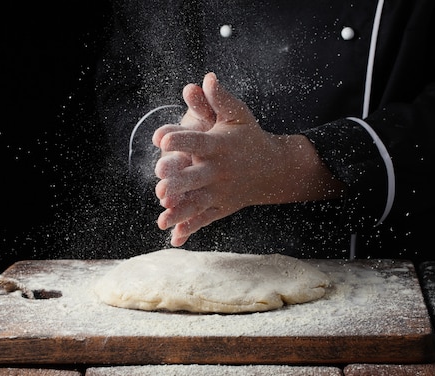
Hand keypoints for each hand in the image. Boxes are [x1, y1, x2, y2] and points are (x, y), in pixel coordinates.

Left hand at [152, 73, 342, 245]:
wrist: (273, 169)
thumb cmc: (248, 137)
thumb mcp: (238, 116)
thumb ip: (220, 100)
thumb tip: (206, 78)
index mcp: (220, 146)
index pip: (199, 140)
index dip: (181, 138)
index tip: (161, 137)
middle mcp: (220, 170)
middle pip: (197, 176)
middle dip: (180, 182)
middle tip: (161, 186)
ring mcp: (221, 192)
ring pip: (198, 202)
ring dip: (180, 211)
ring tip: (162, 219)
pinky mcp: (221, 207)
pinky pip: (204, 218)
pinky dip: (190, 228)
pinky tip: (174, 237)